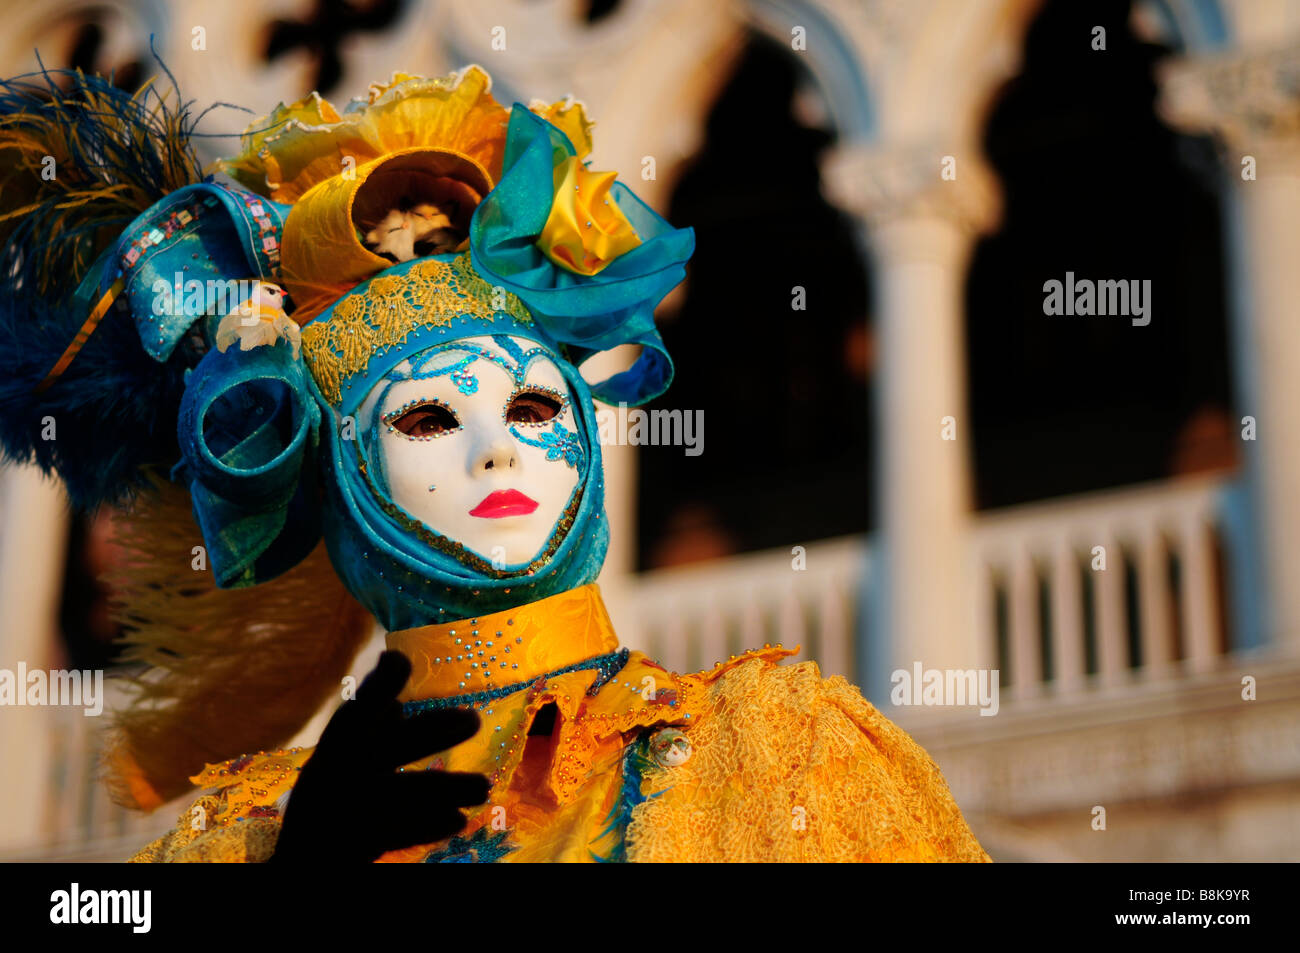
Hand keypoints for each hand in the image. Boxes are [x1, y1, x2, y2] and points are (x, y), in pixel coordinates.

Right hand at [269, 650, 488, 862]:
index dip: (381, 680)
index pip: (361, 702)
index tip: (398, 659)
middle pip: (398, 743)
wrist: (304, 857)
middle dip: (439, 729)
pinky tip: (457, 820)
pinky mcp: (364, 841)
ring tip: (483, 787)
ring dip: (450, 787)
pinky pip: (406, 832)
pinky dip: (432, 825)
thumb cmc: (328, 792)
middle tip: (474, 720)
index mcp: (340, 741)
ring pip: (411, 792)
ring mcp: (356, 806)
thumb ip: (369, 729)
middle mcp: (346, 768)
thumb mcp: (337, 754)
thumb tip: (400, 707)